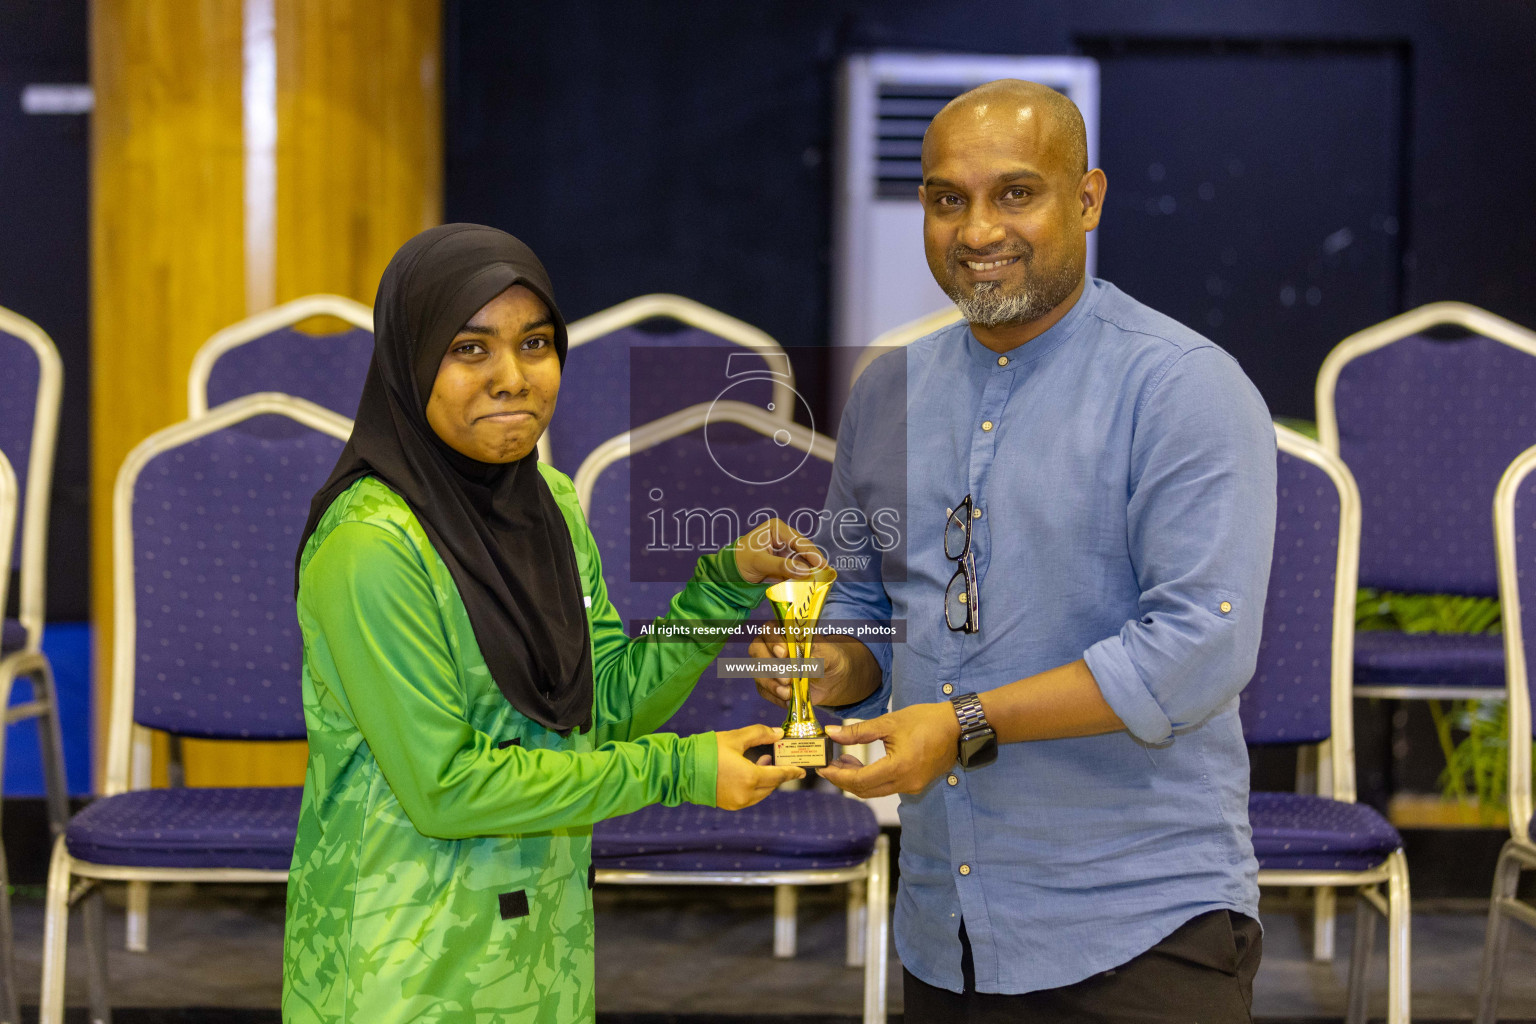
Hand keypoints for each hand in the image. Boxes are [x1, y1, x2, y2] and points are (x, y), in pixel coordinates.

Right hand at [715, 724, 805, 809]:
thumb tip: (777, 734)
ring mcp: (738, 802)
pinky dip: (755, 787)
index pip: (779, 776)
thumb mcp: (735, 738)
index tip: (802, 771)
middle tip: (780, 759)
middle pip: (771, 785)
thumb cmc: (707, 751)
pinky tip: (750, 772)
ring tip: (762, 762)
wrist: (682, 769)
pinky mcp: (729, 805)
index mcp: (750, 777)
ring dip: (766, 780)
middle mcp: (746, 794)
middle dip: (778, 773)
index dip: (792, 772)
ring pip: (762, 792)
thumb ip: (759, 734)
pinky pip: (750, 797)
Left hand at [732, 518, 824, 584]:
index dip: (812, 553)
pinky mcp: (784, 560)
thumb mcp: (760, 563)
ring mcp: (785, 547)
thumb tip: (805, 571)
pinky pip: (797, 567)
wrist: (729, 572)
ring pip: (802, 558)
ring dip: (809, 569)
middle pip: (803, 549)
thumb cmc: (740, 561)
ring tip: (820, 579)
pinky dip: (802, 575)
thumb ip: (782, 566)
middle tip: (826, 573)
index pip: (798, 541)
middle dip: (813, 561)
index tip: (822, 565)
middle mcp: (783, 535)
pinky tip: (809, 582)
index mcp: (776, 528)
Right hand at [749, 623, 851, 709]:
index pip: (769, 630)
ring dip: (771, 684)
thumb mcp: (829, 653)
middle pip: (757, 650)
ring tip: (788, 693)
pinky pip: (764, 691)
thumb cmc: (828, 657)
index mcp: (782, 630)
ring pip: (758, 672)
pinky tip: (787, 700)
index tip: (784, 653)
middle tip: (787, 678)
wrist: (831, 678)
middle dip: (770, 665)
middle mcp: (768, 645)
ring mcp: (765, 665)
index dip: (773, 640)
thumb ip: (818, 653)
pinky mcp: (766, 684)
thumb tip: (807, 662)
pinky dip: (774, 697)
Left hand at [820, 703, 960, 797]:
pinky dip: (872, 779)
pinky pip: (887, 788)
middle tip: (829, 765)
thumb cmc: (926, 720)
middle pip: (865, 791)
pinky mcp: (916, 784)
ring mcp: (912, 786)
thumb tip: (832, 733)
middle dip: (843, 780)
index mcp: (899, 767)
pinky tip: (864, 765)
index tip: (823, 768)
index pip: (859, 780)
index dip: (838, 776)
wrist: (957, 726)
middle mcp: (906, 783)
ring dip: (857, 780)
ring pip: (876, 791)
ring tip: (844, 761)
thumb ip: (858, 731)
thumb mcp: (889, 723)